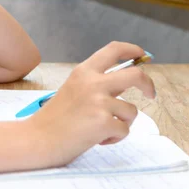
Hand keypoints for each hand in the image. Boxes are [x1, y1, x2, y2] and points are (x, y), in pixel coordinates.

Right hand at [27, 41, 155, 166]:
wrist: (37, 139)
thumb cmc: (54, 119)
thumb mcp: (72, 90)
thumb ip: (95, 83)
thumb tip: (125, 82)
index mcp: (83, 72)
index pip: (113, 50)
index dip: (132, 50)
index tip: (142, 56)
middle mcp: (93, 83)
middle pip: (136, 75)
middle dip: (148, 84)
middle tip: (150, 94)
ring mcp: (99, 102)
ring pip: (132, 111)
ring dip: (122, 122)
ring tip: (101, 129)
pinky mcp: (104, 122)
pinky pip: (124, 130)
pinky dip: (114, 138)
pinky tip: (95, 139)